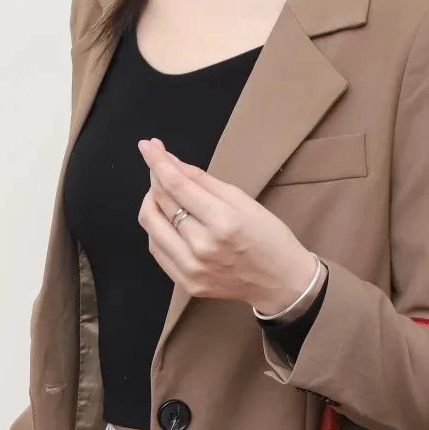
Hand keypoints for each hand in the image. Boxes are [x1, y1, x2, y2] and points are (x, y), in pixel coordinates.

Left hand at [136, 138, 319, 315]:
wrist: (281, 283)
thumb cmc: (269, 237)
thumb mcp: (243, 201)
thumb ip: (204, 181)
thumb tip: (171, 162)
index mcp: (222, 222)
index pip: (177, 185)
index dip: (157, 162)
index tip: (147, 145)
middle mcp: (202, 247)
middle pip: (160, 203)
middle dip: (156, 178)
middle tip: (159, 166)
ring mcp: (192, 269)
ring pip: (152, 226)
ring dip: (152, 203)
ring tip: (164, 194)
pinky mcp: (186, 283)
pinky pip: (157, 249)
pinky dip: (157, 229)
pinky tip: (168, 220)